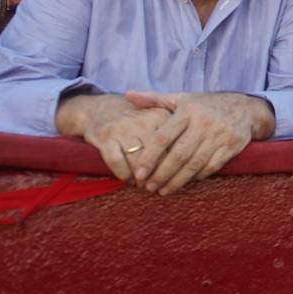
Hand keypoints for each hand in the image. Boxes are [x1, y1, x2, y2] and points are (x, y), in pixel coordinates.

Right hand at [56, 93, 173, 182]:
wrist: (102, 109)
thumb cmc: (137, 121)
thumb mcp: (158, 119)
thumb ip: (175, 135)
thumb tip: (190, 165)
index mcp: (161, 116)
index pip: (174, 146)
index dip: (175, 166)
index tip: (175, 177)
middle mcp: (143, 121)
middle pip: (157, 156)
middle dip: (158, 176)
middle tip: (157, 185)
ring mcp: (123, 128)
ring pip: (138, 162)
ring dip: (141, 178)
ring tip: (143, 184)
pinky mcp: (105, 137)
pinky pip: (117, 161)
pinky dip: (124, 174)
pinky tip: (127, 178)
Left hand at [124, 91, 269, 194]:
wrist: (245, 108)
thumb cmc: (206, 105)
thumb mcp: (182, 98)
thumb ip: (154, 99)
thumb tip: (127, 95)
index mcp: (188, 111)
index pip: (164, 137)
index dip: (149, 157)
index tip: (138, 173)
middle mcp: (204, 123)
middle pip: (178, 155)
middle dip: (161, 174)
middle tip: (148, 187)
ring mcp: (219, 135)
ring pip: (194, 164)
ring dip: (176, 181)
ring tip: (162, 191)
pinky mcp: (231, 146)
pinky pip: (211, 167)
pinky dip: (196, 177)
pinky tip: (184, 183)